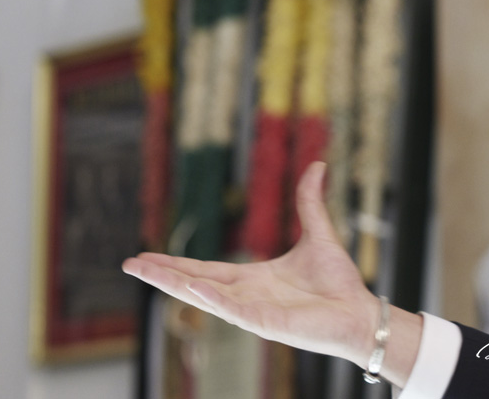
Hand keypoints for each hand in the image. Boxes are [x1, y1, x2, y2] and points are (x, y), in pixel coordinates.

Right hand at [123, 162, 378, 367]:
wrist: (360, 311)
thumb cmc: (339, 282)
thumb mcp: (319, 233)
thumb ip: (309, 201)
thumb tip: (316, 164)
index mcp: (253, 279)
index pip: (205, 270)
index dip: (175, 264)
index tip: (145, 257)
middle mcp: (247, 296)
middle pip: (195, 284)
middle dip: (162, 275)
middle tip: (129, 265)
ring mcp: (254, 312)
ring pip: (206, 298)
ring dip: (176, 285)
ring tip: (145, 272)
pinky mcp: (268, 325)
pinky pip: (235, 311)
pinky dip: (213, 299)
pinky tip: (192, 288)